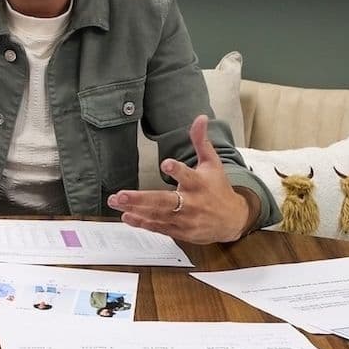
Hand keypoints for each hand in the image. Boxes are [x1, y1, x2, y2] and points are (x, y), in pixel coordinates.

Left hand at [107, 114, 253, 243]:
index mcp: (200, 184)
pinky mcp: (180, 231)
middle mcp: (192, 203)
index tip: (166, 163)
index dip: (177, 170)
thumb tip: (200, 118)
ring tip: (115, 202)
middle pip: (165, 201)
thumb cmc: (218, 188)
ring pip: (157, 215)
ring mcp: (185, 220)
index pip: (188, 176)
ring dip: (135, 209)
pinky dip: (142, 223)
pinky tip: (126, 216)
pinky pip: (159, 227)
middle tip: (120, 194)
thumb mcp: (212, 163)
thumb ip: (201, 141)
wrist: (233, 220)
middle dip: (141, 198)